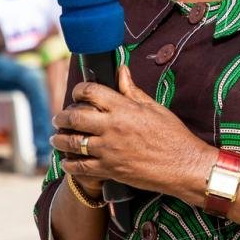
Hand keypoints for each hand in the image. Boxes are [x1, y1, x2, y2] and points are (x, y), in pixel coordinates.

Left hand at [51, 65, 213, 199]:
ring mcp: (108, 150)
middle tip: (60, 118)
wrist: (183, 166)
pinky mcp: (109, 169)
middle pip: (75, 117)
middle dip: (62, 116)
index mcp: (124, 108)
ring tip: (56, 138)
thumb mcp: (154, 108)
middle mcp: (112, 127)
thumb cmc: (173, 135)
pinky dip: (69, 163)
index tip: (77, 94)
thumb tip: (121, 70)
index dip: (79, 90)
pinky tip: (67, 160)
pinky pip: (80, 166)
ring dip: (60, 139)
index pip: (90, 92)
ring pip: (72, 142)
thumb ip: (132, 90)